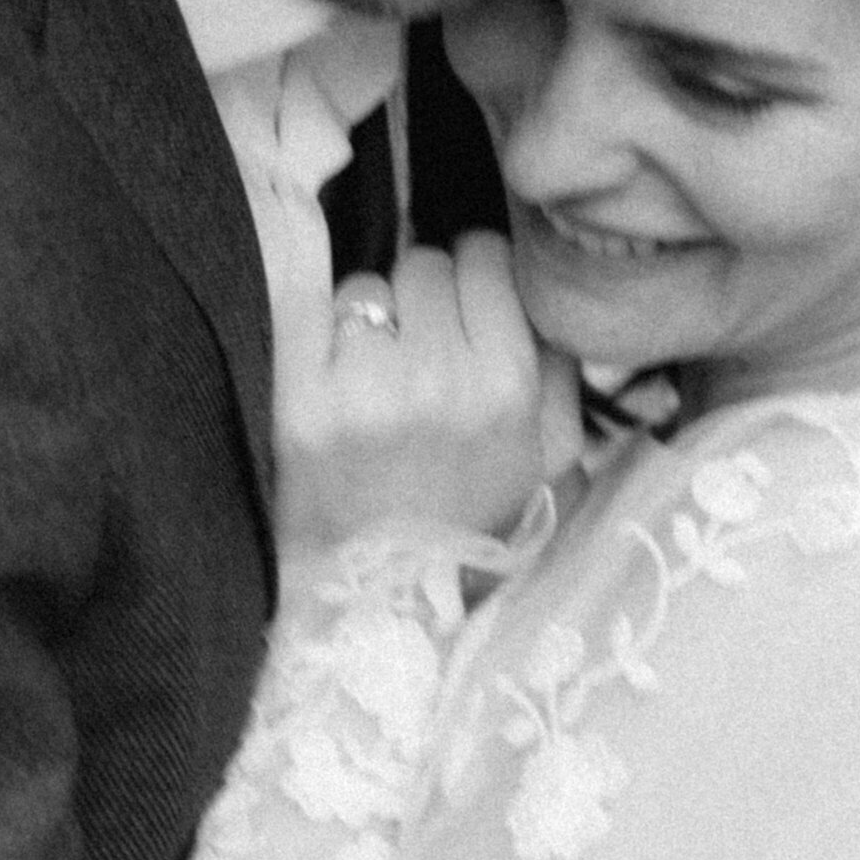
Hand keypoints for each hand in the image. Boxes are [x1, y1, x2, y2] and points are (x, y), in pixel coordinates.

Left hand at [274, 233, 580, 546]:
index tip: (468, 303)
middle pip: (424, 264)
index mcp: (506, 384)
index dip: (477, 274)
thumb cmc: (475, 523)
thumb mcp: (552, 454)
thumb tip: (531, 283)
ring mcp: (363, 388)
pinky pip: (306, 310)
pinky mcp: (301, 404)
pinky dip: (317, 330)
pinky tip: (331, 372)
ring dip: (370, 319)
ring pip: (365, 287)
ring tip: (374, 374)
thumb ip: (558, 365)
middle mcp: (438, 377)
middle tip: (421, 346)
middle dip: (424, 297)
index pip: (484, 256)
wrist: (386, 602)